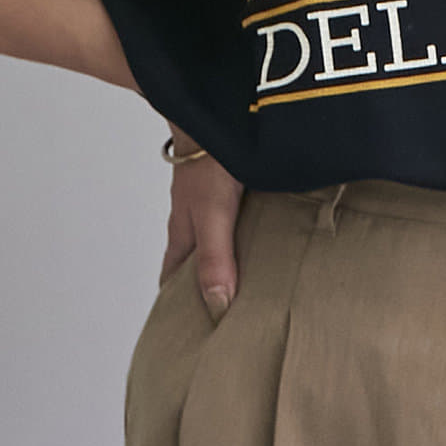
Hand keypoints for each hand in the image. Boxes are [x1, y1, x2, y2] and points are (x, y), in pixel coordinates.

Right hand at [161, 128, 244, 322]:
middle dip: (210, 288)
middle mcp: (197, 222)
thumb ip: (215, 258)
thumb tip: (218, 305)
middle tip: (233, 315)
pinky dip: (251, 235)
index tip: (189, 332)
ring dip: (235, 262)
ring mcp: (215, 204)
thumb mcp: (213, 217)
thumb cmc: (207, 162)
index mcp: (184, 235)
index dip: (178, 306)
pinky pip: (241, 221)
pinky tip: (271, 240)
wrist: (217, 113)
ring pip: (221, 243)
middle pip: (198, 264)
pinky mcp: (235, 189)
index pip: (174, 280)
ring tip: (259, 285)